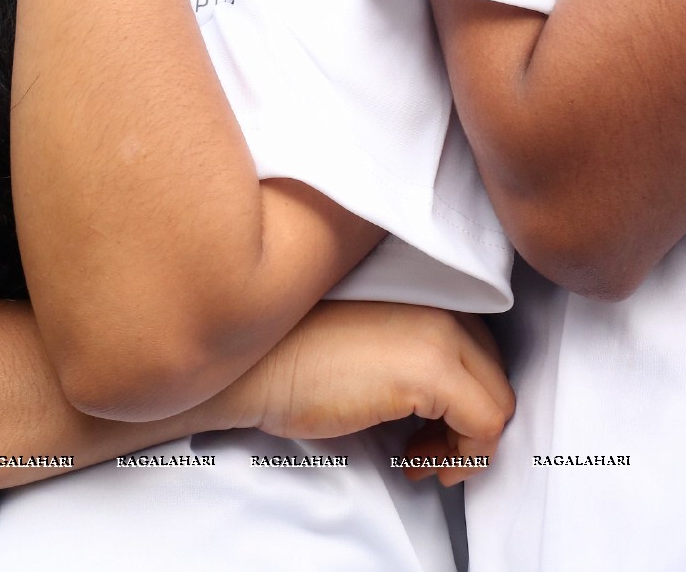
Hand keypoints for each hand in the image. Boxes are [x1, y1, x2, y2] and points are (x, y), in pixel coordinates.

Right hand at [238, 302, 513, 485]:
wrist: (256, 364)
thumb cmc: (294, 357)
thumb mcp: (368, 339)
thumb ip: (414, 345)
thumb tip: (451, 397)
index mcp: (424, 291)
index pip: (480, 347)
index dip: (463, 396)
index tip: (433, 427)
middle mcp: (440, 305)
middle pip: (494, 374)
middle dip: (468, 422)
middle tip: (425, 448)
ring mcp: (439, 334)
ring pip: (497, 403)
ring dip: (465, 445)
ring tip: (420, 458)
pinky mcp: (431, 370)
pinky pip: (485, 427)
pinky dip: (463, 458)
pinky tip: (416, 463)